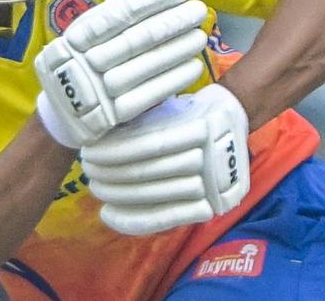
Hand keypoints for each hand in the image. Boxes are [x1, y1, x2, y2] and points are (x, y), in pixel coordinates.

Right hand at [35, 0, 207, 147]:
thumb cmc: (91, 55)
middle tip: (199, 10)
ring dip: (178, 49)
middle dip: (173, 22)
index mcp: (79, 32)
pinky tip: (194, 66)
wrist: (64, 109)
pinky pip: (149, 96)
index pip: (123, 10)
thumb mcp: (101, 26)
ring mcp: (97, 89)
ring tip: (201, 36)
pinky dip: (174, 80)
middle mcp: (84, 59)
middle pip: (137, 37)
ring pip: (145, 66)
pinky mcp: (112, 116)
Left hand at [80, 83, 250, 235]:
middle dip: (111, 172)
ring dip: (117, 194)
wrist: (237, 123)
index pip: (151, 146)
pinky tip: (108, 215)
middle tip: (87, 168)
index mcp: (203, 129)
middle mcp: (213, 160)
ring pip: (154, 196)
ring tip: (95, 186)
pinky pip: (165, 218)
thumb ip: (143, 121)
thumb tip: (99, 138)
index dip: (115, 151)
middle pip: (150, 172)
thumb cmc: (195, 109)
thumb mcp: (170, 106)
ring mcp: (213, 186)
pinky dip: (134, 220)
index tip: (90, 151)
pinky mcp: (210, 206)